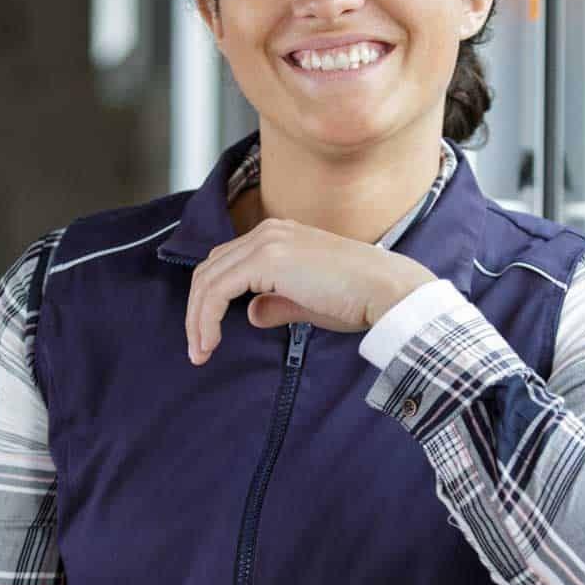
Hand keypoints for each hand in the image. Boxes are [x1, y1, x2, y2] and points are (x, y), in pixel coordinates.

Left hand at [185, 218, 435, 363]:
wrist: (388, 291)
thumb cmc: (358, 299)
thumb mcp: (307, 302)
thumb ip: (275, 303)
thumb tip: (251, 313)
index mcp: (278, 235)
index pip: (226, 265)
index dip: (208, 302)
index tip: (206, 338)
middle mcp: (268, 232)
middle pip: (210, 270)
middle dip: (196, 311)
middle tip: (196, 349)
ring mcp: (266, 242)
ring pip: (208, 280)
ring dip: (197, 319)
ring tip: (199, 352)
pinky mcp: (267, 259)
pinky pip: (217, 291)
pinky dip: (205, 318)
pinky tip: (209, 344)